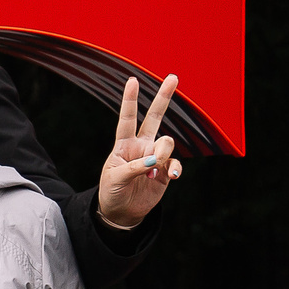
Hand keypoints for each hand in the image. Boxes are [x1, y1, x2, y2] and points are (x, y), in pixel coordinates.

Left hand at [97, 74, 182, 230]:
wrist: (122, 212)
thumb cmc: (112, 191)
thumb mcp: (116, 178)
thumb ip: (135, 167)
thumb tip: (156, 160)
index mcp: (124, 144)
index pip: (127, 118)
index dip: (129, 100)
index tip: (132, 80)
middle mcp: (142, 146)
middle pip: (154, 117)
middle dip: (163, 97)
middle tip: (173, 77)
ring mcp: (155, 157)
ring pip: (167, 142)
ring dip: (163, 153)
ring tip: (154, 169)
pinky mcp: (166, 170)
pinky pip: (176, 163)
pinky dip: (175, 167)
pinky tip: (171, 176)